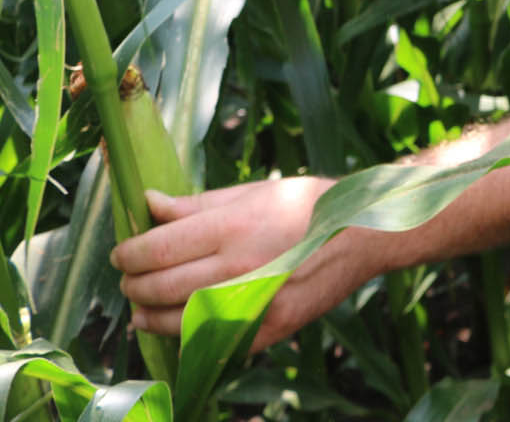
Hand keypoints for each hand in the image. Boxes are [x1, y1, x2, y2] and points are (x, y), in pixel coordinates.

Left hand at [112, 178, 355, 348]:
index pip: (155, 249)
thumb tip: (149, 204)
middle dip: (132, 285)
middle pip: (158, 287)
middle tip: (128, 278)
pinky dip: (185, 334)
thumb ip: (197, 204)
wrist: (365, 235)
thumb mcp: (254, 192)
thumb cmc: (307, 205)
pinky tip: (179, 322)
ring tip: (142, 305)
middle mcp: (237, 267)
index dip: (128, 254)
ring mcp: (253, 302)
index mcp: (232, 227)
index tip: (122, 253)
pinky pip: (211, 339)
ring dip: (148, 315)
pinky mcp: (267, 329)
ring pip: (176, 320)